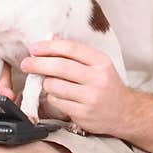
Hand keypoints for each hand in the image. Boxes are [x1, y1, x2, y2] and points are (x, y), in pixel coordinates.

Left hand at [19, 37, 133, 134]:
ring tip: (49, 82)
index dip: (48, 47)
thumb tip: (52, 38)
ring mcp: (90, 98)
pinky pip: (56, 102)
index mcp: (101, 62)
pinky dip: (52, 97)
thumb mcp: (99, 65)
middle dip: (38, 64)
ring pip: (54, 85)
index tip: (34, 48)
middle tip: (26, 63)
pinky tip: (59, 96)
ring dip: (46, 83)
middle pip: (59, 66)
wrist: (126, 113)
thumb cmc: (108, 86)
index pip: (70, 48)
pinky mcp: (83, 114)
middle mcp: (97, 79)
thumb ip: (76, 53)